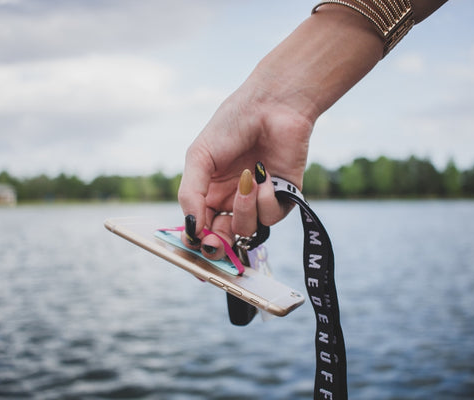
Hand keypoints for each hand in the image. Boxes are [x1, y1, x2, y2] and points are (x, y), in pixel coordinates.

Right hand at [178, 85, 312, 259]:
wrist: (271, 106)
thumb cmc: (231, 125)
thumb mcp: (198, 157)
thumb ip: (190, 194)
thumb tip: (191, 229)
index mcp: (210, 192)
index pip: (201, 227)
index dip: (197, 240)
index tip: (193, 243)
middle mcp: (233, 200)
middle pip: (224, 238)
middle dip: (219, 245)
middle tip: (215, 243)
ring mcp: (258, 201)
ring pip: (248, 230)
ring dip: (245, 210)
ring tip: (247, 181)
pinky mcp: (283, 198)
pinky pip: (271, 217)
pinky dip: (266, 199)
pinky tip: (264, 175)